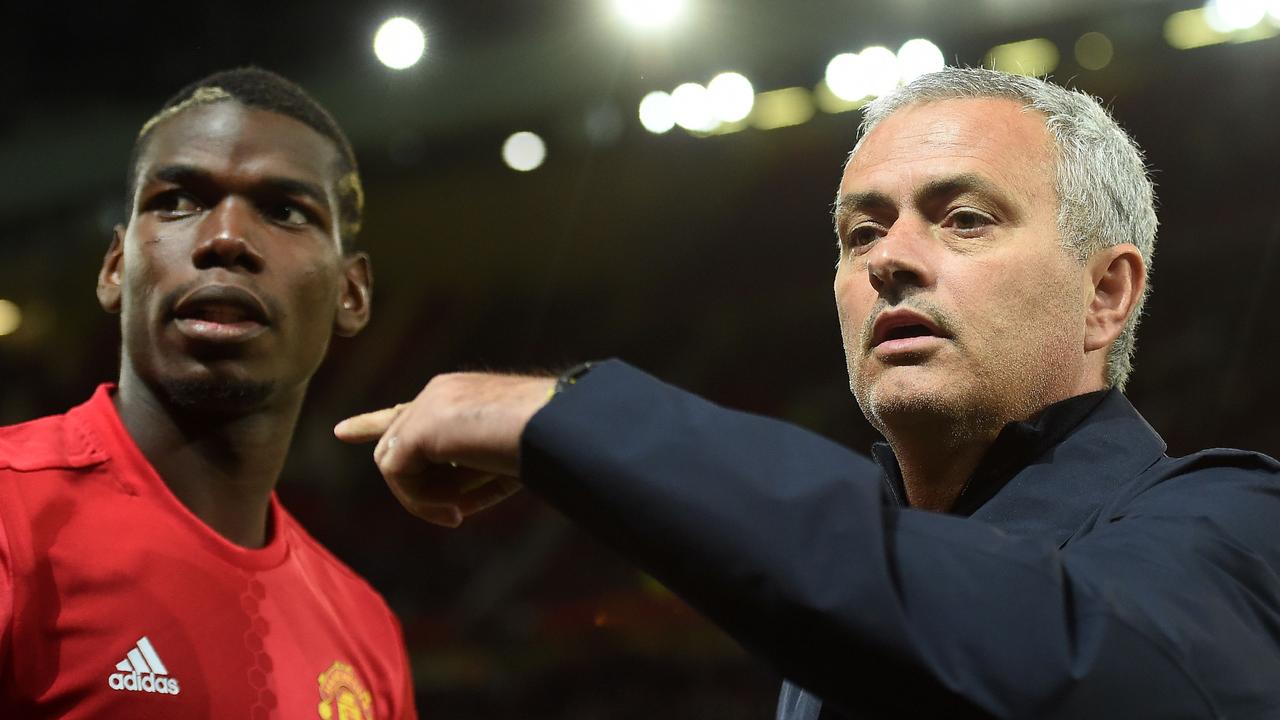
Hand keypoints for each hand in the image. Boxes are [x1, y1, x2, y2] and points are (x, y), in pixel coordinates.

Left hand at [334, 373, 554, 526]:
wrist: (550, 424)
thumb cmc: (544, 444)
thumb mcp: (504, 461)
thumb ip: (467, 474)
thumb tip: (444, 505)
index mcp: (458, 397)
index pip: (406, 412)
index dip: (372, 423)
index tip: (341, 432)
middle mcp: (435, 395)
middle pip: (403, 454)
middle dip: (424, 491)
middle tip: (456, 514)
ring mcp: (423, 408)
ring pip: (396, 468)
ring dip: (427, 498)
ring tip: (459, 511)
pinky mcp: (416, 428)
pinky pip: (397, 477)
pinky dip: (421, 501)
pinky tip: (454, 510)